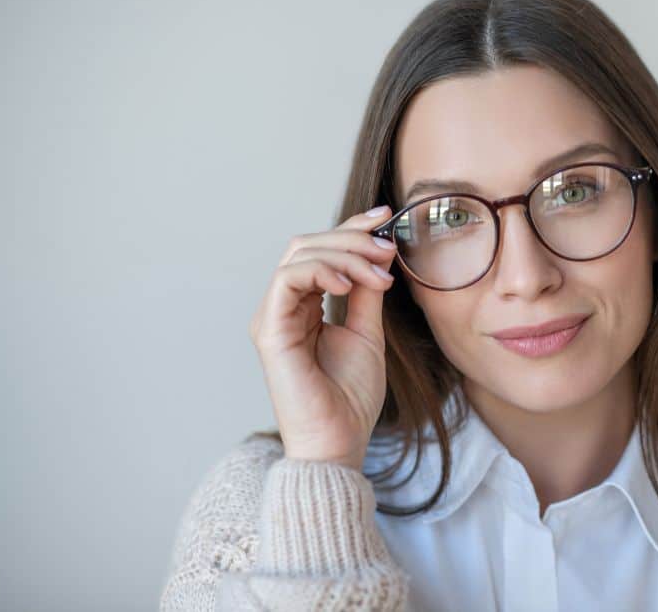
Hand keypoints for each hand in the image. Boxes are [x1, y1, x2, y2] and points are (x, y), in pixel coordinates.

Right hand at [248, 205, 397, 469]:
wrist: (340, 441)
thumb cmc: (350, 396)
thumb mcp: (367, 332)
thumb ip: (366, 293)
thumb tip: (378, 254)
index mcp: (302, 306)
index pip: (320, 251)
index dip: (351, 227)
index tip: (386, 216)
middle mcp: (282, 306)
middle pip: (308, 244)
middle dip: (352, 237)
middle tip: (387, 249)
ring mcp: (272, 316)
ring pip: (300, 255)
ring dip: (345, 254)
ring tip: (379, 272)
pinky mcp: (270, 330)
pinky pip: (288, 279)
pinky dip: (322, 271)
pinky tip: (351, 285)